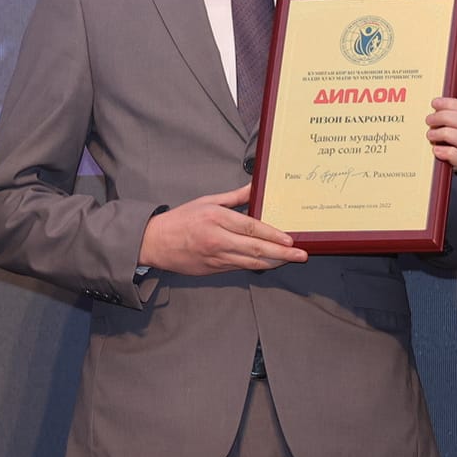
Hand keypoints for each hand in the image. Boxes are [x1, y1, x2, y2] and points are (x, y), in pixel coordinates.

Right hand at [138, 183, 307, 275]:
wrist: (154, 243)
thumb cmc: (180, 220)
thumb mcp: (207, 201)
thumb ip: (234, 196)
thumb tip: (255, 186)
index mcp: (216, 218)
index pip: (251, 228)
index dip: (273, 235)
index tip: (290, 239)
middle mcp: (218, 239)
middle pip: (256, 249)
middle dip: (282, 253)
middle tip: (301, 255)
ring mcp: (216, 258)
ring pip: (251, 263)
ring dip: (274, 262)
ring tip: (291, 261)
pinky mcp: (214, 270)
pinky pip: (240, 268)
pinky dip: (257, 266)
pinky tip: (270, 264)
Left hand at [426, 96, 456, 170]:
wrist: (428, 161)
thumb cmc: (432, 138)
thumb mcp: (435, 122)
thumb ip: (438, 112)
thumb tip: (432, 101)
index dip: (451, 104)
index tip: (434, 103)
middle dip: (446, 117)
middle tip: (429, 120)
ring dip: (445, 134)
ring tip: (430, 135)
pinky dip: (448, 153)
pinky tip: (436, 149)